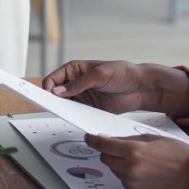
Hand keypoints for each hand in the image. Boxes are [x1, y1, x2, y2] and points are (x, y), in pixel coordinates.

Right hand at [41, 60, 188, 115]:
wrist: (139, 87)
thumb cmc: (121, 73)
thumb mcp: (99, 75)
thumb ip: (78, 84)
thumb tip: (58, 91)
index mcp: (74, 70)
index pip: (53, 79)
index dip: (48, 88)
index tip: (48, 97)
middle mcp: (75, 83)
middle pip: (56, 94)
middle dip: (53, 100)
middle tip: (52, 108)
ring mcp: (82, 97)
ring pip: (65, 105)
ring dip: (64, 110)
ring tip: (66, 114)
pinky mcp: (89, 108)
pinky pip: (77, 114)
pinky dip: (75, 117)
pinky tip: (77, 119)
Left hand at [84, 134, 188, 188]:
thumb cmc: (176, 153)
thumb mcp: (151, 138)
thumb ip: (127, 140)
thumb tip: (108, 140)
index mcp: (134, 152)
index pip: (104, 145)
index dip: (94, 140)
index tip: (89, 137)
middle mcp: (130, 170)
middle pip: (106, 159)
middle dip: (109, 152)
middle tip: (122, 148)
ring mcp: (132, 184)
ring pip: (114, 170)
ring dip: (119, 164)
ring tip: (140, 160)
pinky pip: (123, 181)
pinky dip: (127, 174)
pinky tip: (143, 171)